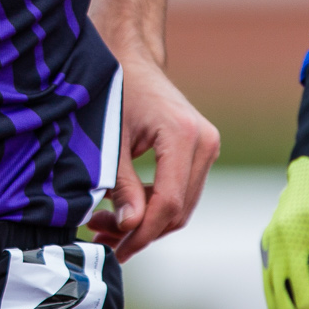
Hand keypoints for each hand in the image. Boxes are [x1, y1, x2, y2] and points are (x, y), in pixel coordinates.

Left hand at [88, 54, 218, 259]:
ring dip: (146, 222)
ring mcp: (207, 146)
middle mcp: (205, 142)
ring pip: (181, 205)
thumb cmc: (116, 91)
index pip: (169, 202)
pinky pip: (181, 191)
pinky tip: (123, 209)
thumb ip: (121, 185)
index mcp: (184, 136)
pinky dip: (154, 206)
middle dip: (141, 231)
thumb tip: (129, 227)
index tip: (116, 251)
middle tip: (101, 237)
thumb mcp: (111, 140)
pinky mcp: (200, 150)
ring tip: (105, 224)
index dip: (142, 233)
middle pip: (178, 209)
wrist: (131, 58)